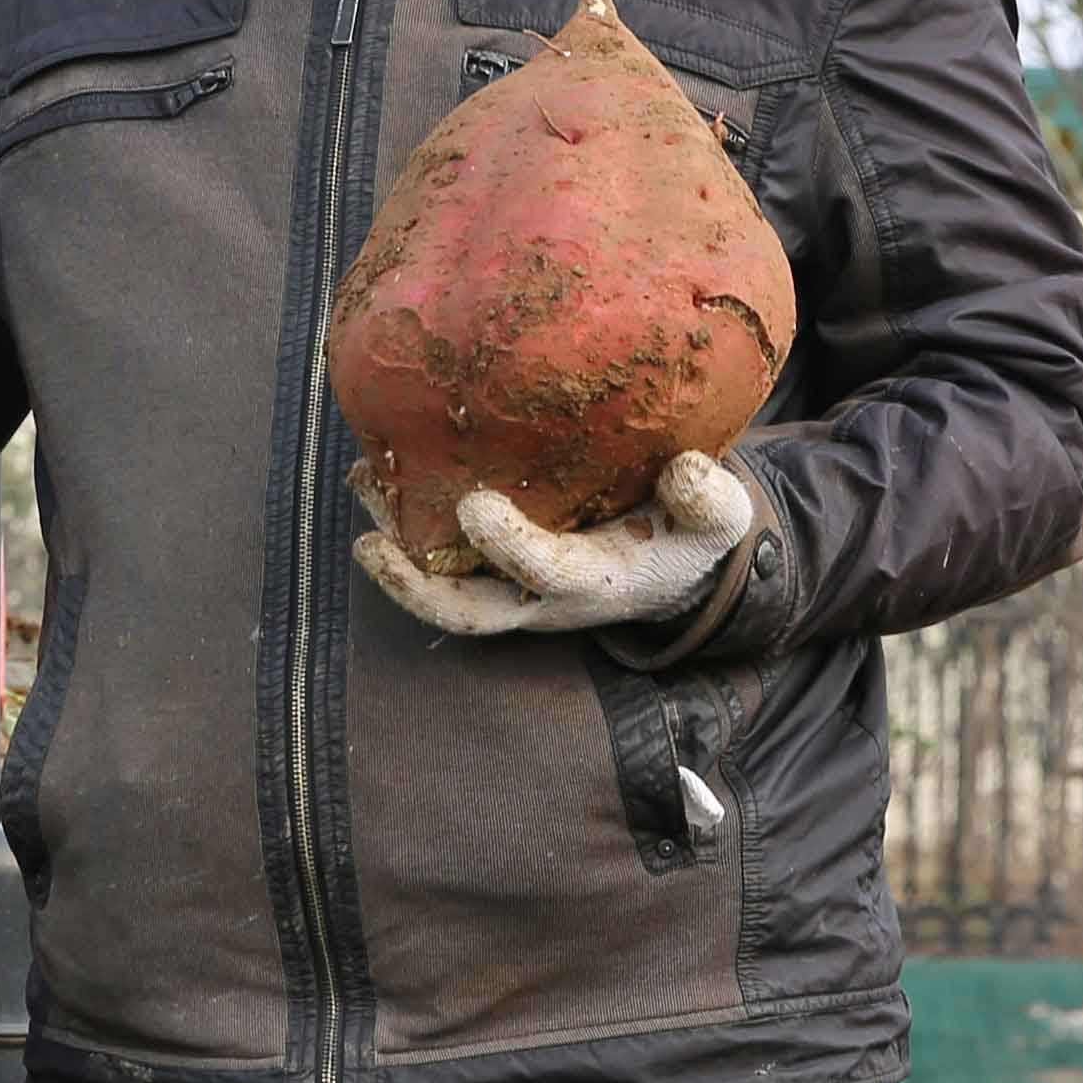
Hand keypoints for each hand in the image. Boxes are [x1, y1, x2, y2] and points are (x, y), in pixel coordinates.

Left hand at [359, 450, 759, 640]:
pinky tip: (376, 472)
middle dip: (415, 586)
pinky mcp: (492, 570)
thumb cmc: (689, 535)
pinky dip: (403, 524)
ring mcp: (511, 590)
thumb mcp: (719, 519)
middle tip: (370, 542)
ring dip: (393, 547)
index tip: (474, 505)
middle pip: (468, 612)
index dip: (509, 546)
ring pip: (441, 586)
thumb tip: (685, 470)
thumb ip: (712, 500)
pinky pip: (438, 559)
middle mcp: (541, 598)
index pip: (546, 572)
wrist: (673, 566)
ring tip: (362, 482)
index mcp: (596, 583)